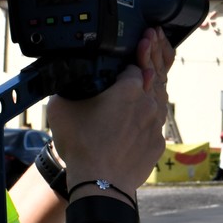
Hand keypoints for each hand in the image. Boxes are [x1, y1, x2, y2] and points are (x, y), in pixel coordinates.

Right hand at [46, 28, 172, 194]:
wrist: (100, 183)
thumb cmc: (81, 146)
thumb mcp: (62, 108)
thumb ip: (68, 87)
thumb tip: (66, 78)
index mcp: (129, 89)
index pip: (135, 64)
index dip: (135, 53)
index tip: (141, 39)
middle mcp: (148, 103)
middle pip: (154, 75)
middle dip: (154, 55)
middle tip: (154, 39)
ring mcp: (156, 125)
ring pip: (160, 98)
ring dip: (156, 83)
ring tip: (151, 73)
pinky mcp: (157, 144)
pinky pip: (157, 123)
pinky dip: (153, 113)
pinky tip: (148, 110)